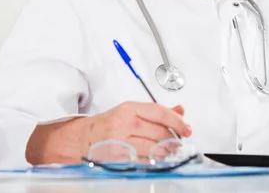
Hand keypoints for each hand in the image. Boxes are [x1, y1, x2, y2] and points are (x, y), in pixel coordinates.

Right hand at [26, 102, 190, 164]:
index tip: (186, 128)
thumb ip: (157, 111)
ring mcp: (121, 141)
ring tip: (169, 150)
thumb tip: (180, 111)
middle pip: (159, 131)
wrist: (81, 138)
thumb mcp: (131, 111)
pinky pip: (145, 160)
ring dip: (166, 151)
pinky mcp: (119, 156)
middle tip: (178, 141)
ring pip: (154, 147)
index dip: (177, 121)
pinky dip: (155, 160)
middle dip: (173, 139)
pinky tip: (157, 157)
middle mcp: (125, 123)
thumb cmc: (108, 124)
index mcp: (129, 108)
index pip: (160, 112)